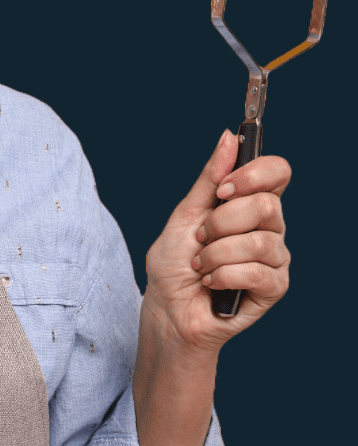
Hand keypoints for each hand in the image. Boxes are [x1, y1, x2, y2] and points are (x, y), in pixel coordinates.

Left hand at [143, 128, 290, 353]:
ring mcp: (274, 258)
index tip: (224, 188)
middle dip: (222, 221)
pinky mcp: (274, 288)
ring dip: (217, 253)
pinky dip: (224, 276)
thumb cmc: (174, 263)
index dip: (255, 174)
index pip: (278, 173)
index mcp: (249, 205)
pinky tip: (211, 283)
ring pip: (261, 240)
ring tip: (202, 265)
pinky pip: (258, 271)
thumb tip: (228, 137)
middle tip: (201, 238)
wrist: (168, 308)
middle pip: (268, 205)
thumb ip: (209, 178)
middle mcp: (268, 228)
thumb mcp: (185, 213)